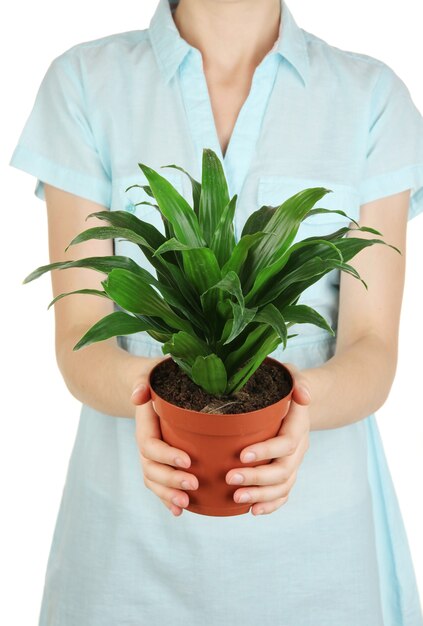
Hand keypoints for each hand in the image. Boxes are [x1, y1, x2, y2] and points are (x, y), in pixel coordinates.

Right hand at [131, 361, 198, 516]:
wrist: (147, 386)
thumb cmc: (155, 378)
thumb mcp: (150, 374)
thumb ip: (143, 382)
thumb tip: (138, 396)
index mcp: (145, 426)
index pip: (151, 446)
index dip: (167, 456)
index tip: (188, 460)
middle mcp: (145, 444)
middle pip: (151, 469)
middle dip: (171, 480)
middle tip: (194, 484)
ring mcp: (151, 456)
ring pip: (153, 481)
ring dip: (168, 494)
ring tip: (186, 503)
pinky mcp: (160, 462)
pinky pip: (158, 484)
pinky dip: (166, 499)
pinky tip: (180, 511)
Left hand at [225, 362, 310, 515]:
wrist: (302, 398)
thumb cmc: (287, 384)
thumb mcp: (292, 375)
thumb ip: (297, 380)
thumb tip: (303, 395)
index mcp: (298, 425)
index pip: (285, 443)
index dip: (266, 451)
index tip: (242, 455)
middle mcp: (299, 447)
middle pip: (283, 470)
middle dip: (257, 478)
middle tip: (229, 478)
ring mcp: (295, 461)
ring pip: (283, 485)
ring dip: (261, 495)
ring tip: (236, 499)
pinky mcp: (288, 470)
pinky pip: (284, 492)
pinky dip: (271, 504)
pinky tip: (253, 510)